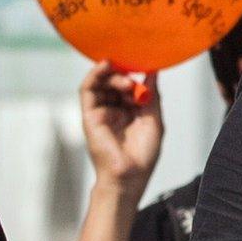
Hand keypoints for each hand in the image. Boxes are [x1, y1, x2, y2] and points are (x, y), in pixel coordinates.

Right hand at [78, 61, 162, 196]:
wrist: (129, 176)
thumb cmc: (143, 155)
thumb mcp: (154, 119)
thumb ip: (152, 94)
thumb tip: (153, 71)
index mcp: (130, 112)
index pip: (129, 85)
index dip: (136, 74)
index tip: (145, 64)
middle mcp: (114, 110)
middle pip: (114, 81)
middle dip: (125, 74)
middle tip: (135, 75)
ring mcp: (100, 112)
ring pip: (101, 83)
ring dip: (113, 75)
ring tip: (126, 80)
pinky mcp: (89, 115)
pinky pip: (87, 89)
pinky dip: (95, 74)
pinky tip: (106, 66)